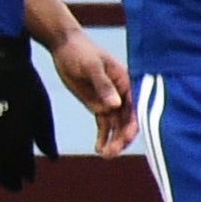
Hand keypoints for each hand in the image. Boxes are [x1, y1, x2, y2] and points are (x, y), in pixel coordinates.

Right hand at [0, 31, 56, 190]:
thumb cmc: (24, 85)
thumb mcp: (40, 111)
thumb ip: (45, 137)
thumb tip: (53, 159)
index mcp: (15, 138)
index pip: (19, 166)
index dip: (25, 173)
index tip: (29, 178)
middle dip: (8, 178)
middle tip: (16, 184)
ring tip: (2, 170)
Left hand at [50, 26, 136, 156]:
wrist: (65, 46)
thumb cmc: (81, 51)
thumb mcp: (91, 66)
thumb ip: (103, 85)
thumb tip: (115, 105)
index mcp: (127, 82)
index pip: (135, 107)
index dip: (133, 124)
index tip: (125, 138)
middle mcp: (123, 94)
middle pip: (127, 120)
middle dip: (122, 137)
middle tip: (112, 152)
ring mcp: (111, 101)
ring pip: (116, 125)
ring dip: (113, 141)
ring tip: (105, 155)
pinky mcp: (98, 105)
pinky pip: (104, 124)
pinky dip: (103, 136)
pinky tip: (99, 149)